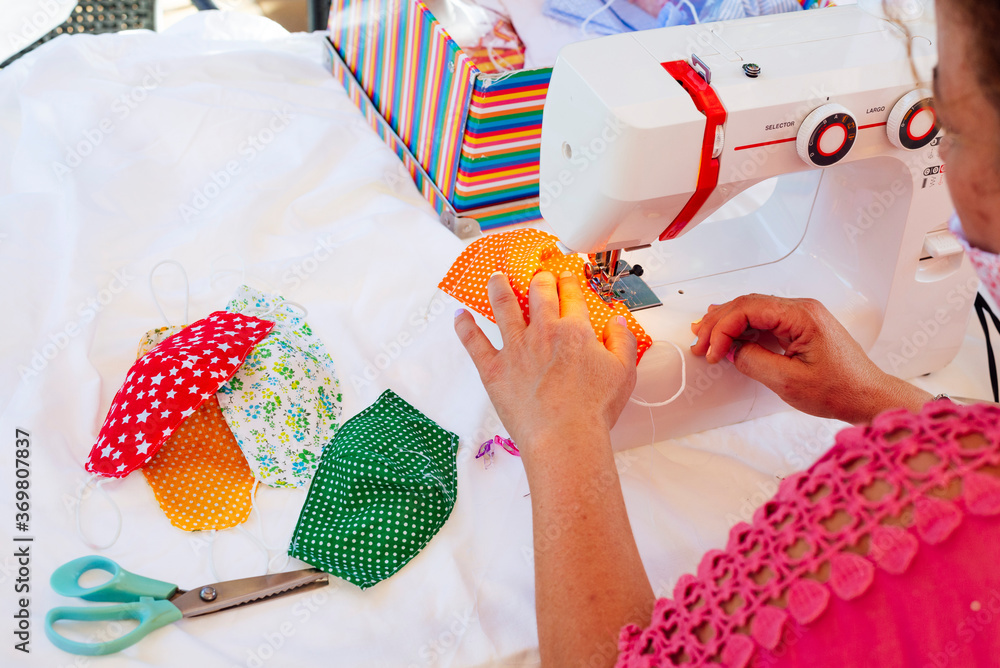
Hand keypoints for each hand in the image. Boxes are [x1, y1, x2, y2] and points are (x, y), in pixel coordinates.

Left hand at [454, 270, 636, 455]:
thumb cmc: (593, 410)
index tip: (565, 276)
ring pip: (503, 307)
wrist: (564, 436)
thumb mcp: (623, 372)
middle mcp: (543, 332)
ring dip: (498, 288)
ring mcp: (516, 348)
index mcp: (575, 330)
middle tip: (538, 275)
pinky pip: (474, 341)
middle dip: (539, 279)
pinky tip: (460, 315)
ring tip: (495, 277)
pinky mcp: (494, 369)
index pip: (571, 295)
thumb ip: (622, 342)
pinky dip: (465, 326)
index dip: (568, 282)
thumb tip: (618, 322)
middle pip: (539, 293)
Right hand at [690, 294, 931, 422]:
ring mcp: (802, 316)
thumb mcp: (789, 382)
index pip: (748, 309)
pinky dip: (742, 327)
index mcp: (802, 316)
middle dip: (719, 324)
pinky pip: (764, 319)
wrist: (868, 396)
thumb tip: (730, 350)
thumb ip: (753, 361)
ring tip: (705, 337)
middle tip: (699, 344)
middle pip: (747, 305)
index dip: (722, 330)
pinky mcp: (800, 327)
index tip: (710, 352)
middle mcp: (802, 309)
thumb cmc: (840, 390)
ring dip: (727, 324)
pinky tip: (727, 333)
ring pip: (753, 310)